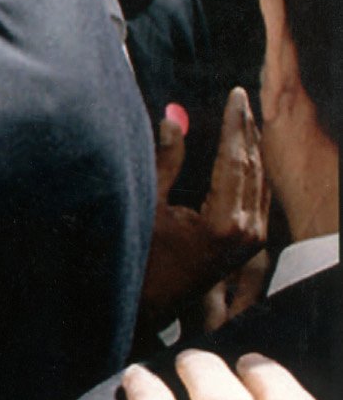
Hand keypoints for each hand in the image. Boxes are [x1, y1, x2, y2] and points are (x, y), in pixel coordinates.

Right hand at [141, 89, 266, 329]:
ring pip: (260, 180)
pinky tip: (244, 152)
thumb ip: (164, 161)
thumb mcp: (146, 205)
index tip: (235, 94)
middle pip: (254, 166)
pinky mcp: (249, 243)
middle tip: (241, 98)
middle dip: (247, 129)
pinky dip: (252, 168)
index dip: (235, 123)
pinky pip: (258, 195)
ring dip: (252, 147)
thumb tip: (174, 119)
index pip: (236, 158)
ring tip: (243, 117)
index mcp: (225, 221)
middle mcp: (248, 230)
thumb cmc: (139, 258)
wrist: (147, 306)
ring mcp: (253, 239)